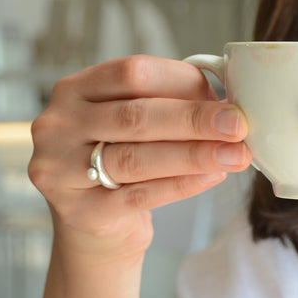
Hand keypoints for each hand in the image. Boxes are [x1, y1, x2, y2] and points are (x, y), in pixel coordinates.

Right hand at [29, 55, 251, 256]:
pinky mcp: (80, 212)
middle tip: (238, 125)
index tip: (224, 96)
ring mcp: (61, 170)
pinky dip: (181, 184)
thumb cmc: (121, 158)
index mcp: (73, 90)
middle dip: (194, 120)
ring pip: (137, 158)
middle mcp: (58, 126)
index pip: (131, 73)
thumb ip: (166, 104)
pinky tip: (212, 176)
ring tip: (236, 155)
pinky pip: (140, 196)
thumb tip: (226, 104)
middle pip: (135, 116)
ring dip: (195, 154)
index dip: (183, 82)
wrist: (95, 224)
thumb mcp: (132, 123)